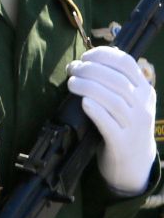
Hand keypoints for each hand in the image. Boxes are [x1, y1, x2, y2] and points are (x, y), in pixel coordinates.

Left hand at [68, 47, 158, 196]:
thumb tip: (86, 61)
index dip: (104, 55)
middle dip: (91, 70)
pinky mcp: (122, 142)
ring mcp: (134, 125)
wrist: (135, 162)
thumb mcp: (129, 101)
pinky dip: (95, 110)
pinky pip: (109, 124)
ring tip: (71, 83)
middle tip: (73, 69)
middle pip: (117, 80)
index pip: (128, 64)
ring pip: (113, 101)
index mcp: (145, 91)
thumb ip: (115, 82)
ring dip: (89, 87)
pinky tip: (83, 102)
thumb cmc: (124, 126)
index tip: (85, 56)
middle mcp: (142, 106)